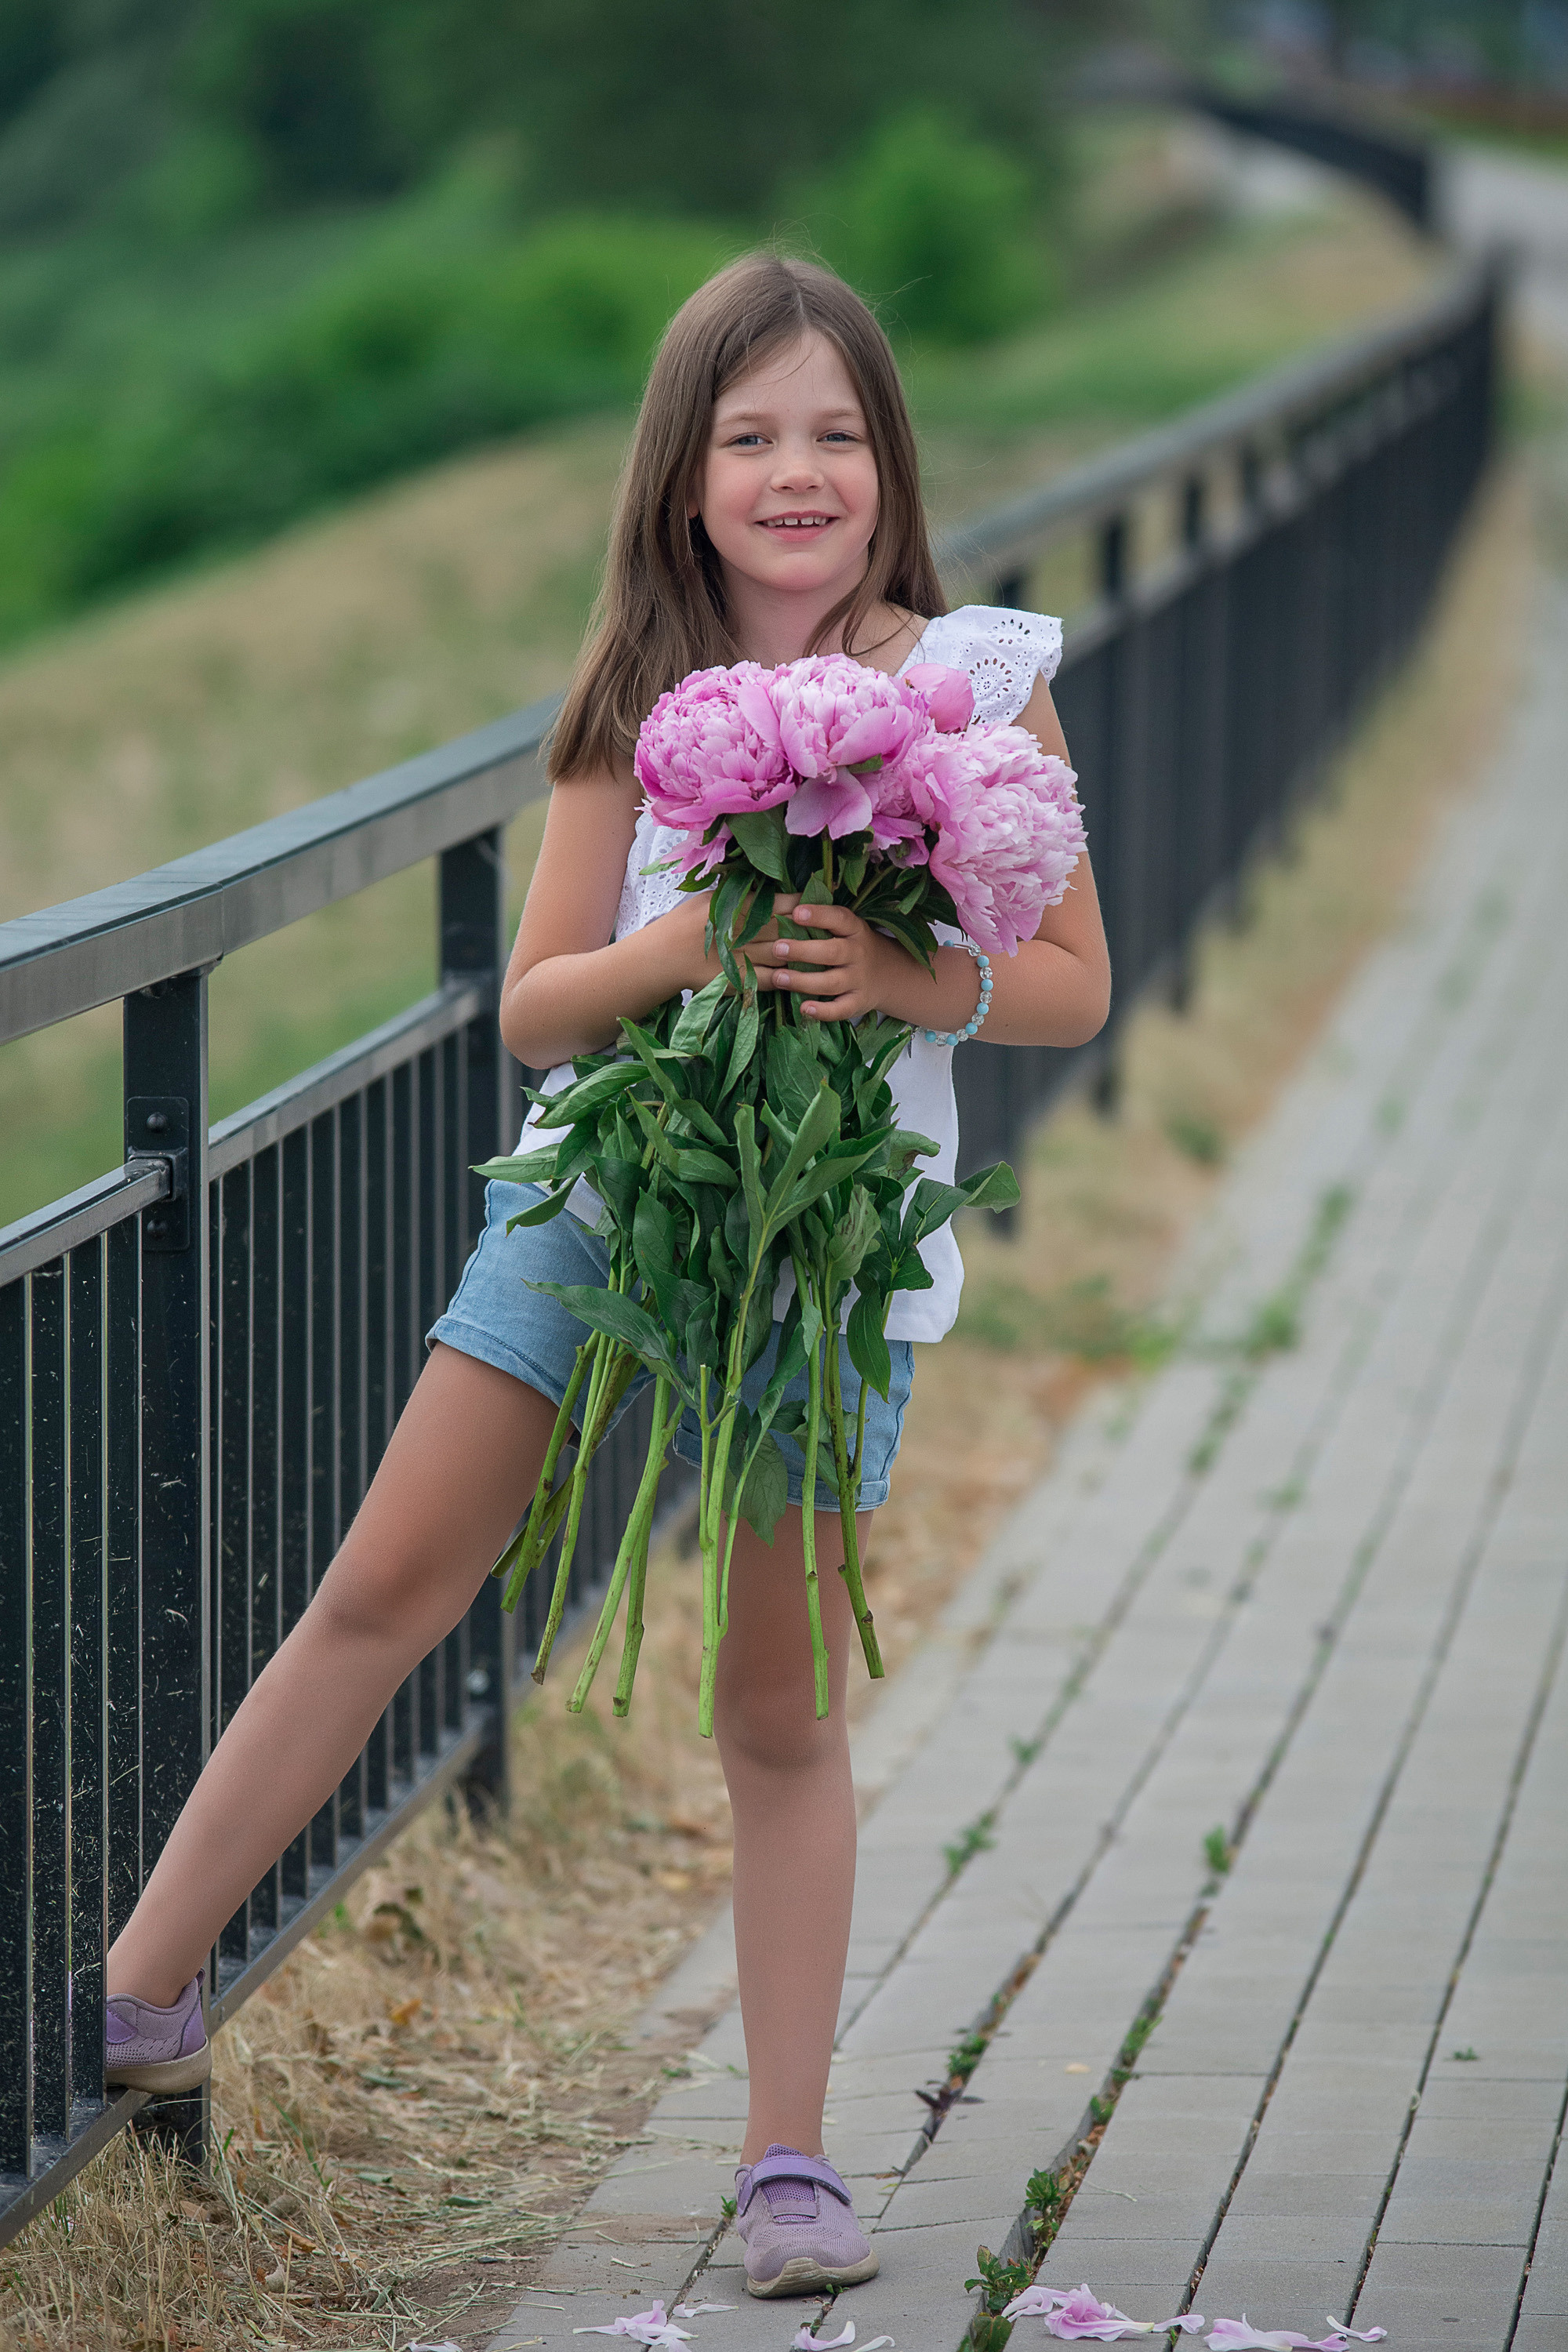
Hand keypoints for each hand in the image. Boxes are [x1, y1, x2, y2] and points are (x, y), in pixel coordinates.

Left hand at [748, 899, 902, 1022]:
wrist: (889, 974)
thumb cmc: (852, 945)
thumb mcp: (845, 929)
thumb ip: (821, 922)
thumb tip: (781, 910)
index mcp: (855, 929)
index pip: (839, 918)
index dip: (819, 915)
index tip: (796, 913)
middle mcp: (859, 953)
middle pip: (832, 952)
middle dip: (803, 950)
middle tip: (777, 948)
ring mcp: (859, 980)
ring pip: (832, 982)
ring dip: (803, 981)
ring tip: (778, 977)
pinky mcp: (857, 1002)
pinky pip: (840, 1009)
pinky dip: (823, 1011)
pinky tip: (804, 1009)